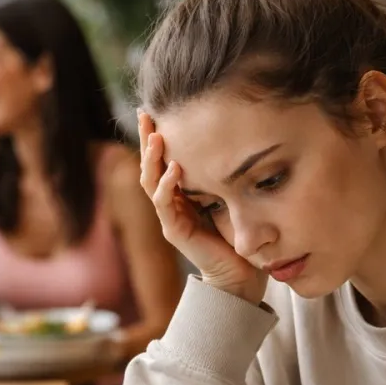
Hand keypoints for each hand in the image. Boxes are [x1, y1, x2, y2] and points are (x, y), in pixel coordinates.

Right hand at [138, 111, 267, 304]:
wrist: (240, 276)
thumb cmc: (238, 235)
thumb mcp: (230, 194)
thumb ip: (223, 174)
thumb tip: (237, 139)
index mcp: (182, 193)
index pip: (163, 159)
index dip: (157, 135)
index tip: (156, 109)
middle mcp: (171, 203)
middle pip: (150, 165)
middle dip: (146, 139)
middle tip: (145, 113)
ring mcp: (170, 218)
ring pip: (151, 182)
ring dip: (152, 159)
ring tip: (156, 136)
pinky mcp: (175, 232)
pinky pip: (164, 204)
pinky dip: (167, 185)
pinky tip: (174, 168)